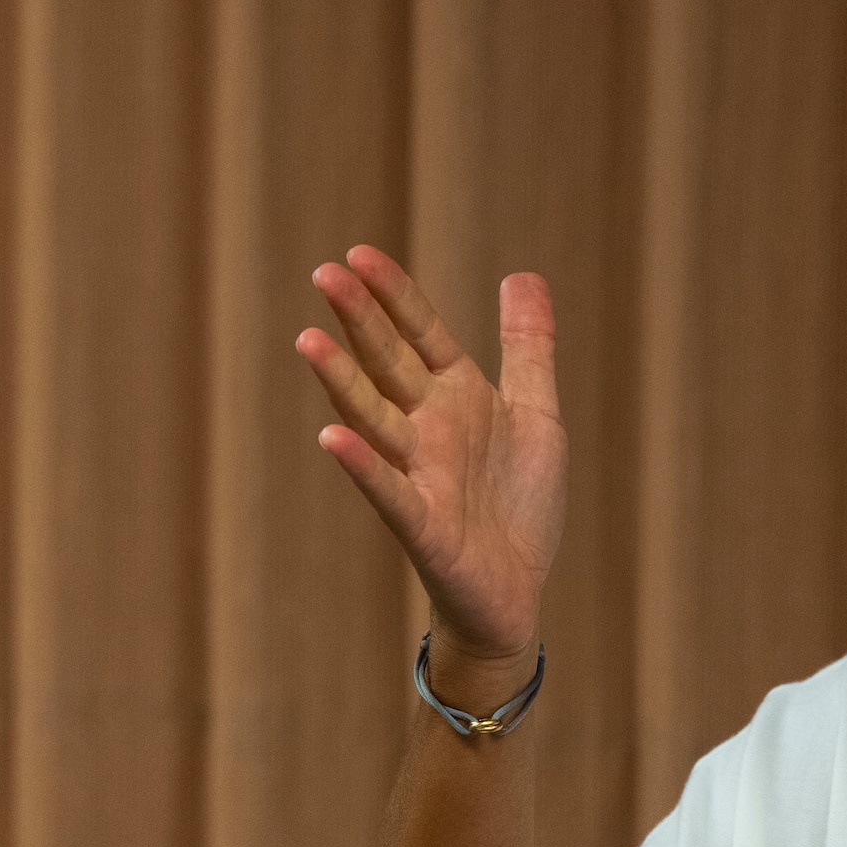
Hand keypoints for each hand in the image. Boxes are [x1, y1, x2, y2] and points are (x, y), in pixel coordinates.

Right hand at [298, 247, 566, 659]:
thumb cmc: (519, 504)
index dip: (394, 296)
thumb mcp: (537, 415)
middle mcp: (431, 429)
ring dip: (342, 383)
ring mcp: (422, 475)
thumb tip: (522, 275)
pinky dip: (363, 467)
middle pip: (389, 366)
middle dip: (360, 322)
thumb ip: (529, 348)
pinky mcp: (424, 526)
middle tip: (324, 273)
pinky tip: (332, 440)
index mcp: (458, 398)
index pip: (420, 335)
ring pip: (375, 420)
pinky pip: (389, 492)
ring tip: (308, 341)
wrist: (518, 591)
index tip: (358, 254)